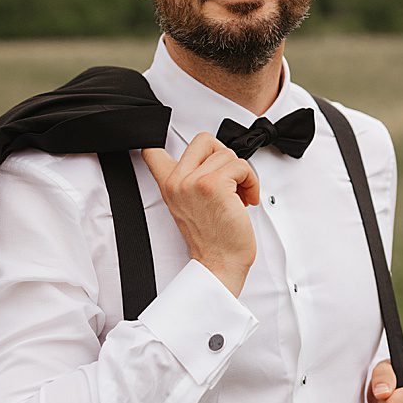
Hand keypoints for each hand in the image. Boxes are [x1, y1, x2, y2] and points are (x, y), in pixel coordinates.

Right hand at [141, 134, 258, 294]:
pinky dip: (252, 181)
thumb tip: (212, 158)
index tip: (169, 145)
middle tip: (227, 177)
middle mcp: (177, 181)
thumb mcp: (187, 206)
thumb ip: (189, 180)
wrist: (219, 262)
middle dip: (223, 155)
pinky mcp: (215, 185)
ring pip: (228, 154)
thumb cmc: (211, 238)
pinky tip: (247, 198)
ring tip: (239, 194)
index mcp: (168, 185)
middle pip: (203, 140)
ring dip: (242, 174)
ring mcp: (194, 182)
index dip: (160, 141)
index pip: (151, 152)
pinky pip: (241, 166)